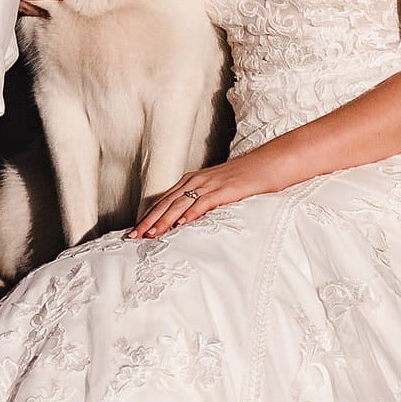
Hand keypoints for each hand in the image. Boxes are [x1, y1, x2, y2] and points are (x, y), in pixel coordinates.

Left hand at [129, 148, 288, 237]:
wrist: (268, 164)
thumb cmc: (244, 179)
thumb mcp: (216, 190)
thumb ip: (200, 202)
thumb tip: (185, 221)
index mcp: (191, 181)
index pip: (163, 201)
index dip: (147, 217)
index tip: (134, 232)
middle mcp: (195, 181)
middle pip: (166, 203)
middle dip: (148, 221)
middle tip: (133, 237)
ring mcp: (209, 184)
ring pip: (180, 204)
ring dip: (164, 220)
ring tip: (151, 234)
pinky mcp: (224, 190)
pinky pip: (203, 203)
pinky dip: (191, 213)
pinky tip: (181, 224)